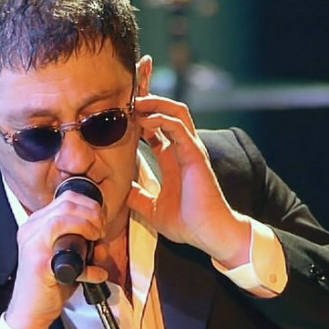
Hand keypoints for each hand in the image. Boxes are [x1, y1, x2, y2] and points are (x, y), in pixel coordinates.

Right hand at [5, 190, 107, 328]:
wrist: (30, 312)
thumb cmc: (48, 285)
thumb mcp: (66, 257)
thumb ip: (83, 246)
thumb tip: (102, 243)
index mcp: (36, 224)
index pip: (65, 198)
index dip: (89, 204)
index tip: (100, 219)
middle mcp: (30, 230)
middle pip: (66, 203)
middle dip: (92, 213)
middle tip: (101, 230)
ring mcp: (32, 245)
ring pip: (62, 217)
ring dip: (88, 226)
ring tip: (97, 239)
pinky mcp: (39, 262)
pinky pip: (66, 249)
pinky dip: (87, 262)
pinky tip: (94, 272)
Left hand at [126, 94, 250, 265]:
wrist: (209, 234)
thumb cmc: (187, 223)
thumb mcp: (152, 208)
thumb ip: (137, 196)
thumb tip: (120, 190)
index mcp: (172, 158)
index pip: (156, 127)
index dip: (141, 115)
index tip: (122, 110)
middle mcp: (182, 149)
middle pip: (168, 112)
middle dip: (150, 99)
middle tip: (129, 95)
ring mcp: (190, 149)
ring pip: (176, 112)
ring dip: (156, 103)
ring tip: (136, 102)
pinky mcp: (195, 154)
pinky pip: (179, 128)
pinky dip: (162, 119)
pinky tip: (145, 121)